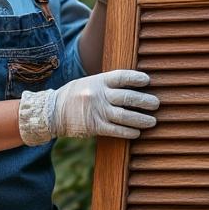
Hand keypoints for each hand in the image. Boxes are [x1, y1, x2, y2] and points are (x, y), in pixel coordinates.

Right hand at [18, 69, 158, 144]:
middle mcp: (99, 95)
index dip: (136, 78)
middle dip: (145, 101)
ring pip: (125, 116)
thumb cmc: (74, 95)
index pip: (121, 77)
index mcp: (98, 80)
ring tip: (152, 121)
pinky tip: (137, 133)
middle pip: (128, 97)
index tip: (148, 81)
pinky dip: (128, 132)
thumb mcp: (89, 82)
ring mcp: (97, 111)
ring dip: (142, 119)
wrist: (52, 111)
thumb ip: (107, 84)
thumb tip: (131, 87)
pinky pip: (116, 130)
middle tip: (156, 104)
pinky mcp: (94, 126)